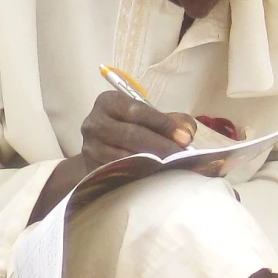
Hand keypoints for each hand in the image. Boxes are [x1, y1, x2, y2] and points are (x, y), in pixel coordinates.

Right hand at [35, 90, 200, 218]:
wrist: (102, 149)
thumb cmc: (130, 128)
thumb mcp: (147, 117)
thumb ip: (171, 120)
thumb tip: (187, 132)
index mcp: (108, 101)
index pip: (138, 111)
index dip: (163, 124)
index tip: (184, 138)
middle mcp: (94, 122)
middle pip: (131, 134)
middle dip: (161, 146)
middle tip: (181, 156)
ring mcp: (90, 147)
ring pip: (124, 156)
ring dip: (151, 163)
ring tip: (172, 167)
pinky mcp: (90, 167)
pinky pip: (117, 172)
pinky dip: (138, 174)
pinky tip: (154, 176)